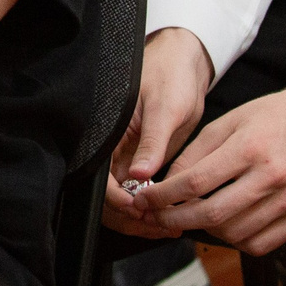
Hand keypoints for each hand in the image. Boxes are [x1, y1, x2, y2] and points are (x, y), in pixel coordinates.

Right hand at [103, 26, 214, 234]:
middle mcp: (113, 148)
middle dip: (131, 216)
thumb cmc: (170, 73)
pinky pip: (140, 190)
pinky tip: (172, 212)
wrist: (185, 61)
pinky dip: (153, 205)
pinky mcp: (143, 159)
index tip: (141, 209)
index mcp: (109, 132)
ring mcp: (127, 156)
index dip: (118, 200)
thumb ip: (151, 142)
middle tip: (159, 225)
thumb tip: (139, 175)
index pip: (101, 178)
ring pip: (124, 198)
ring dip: (142, 215)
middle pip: (109, 197)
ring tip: (169, 223)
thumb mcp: (164, 108)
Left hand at [135, 77, 285, 254]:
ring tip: (189, 217)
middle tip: (157, 216)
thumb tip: (167, 182)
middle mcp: (273, 177)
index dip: (165, 195)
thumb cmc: (274, 116)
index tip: (145, 198)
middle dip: (176, 219)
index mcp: (250, 148)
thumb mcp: (230, 121)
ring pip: (234, 233)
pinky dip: (235, 241)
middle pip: (213, 214)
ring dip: (204, 231)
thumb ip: (196, 152)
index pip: (196, 182)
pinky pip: (261, 244)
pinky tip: (223, 226)